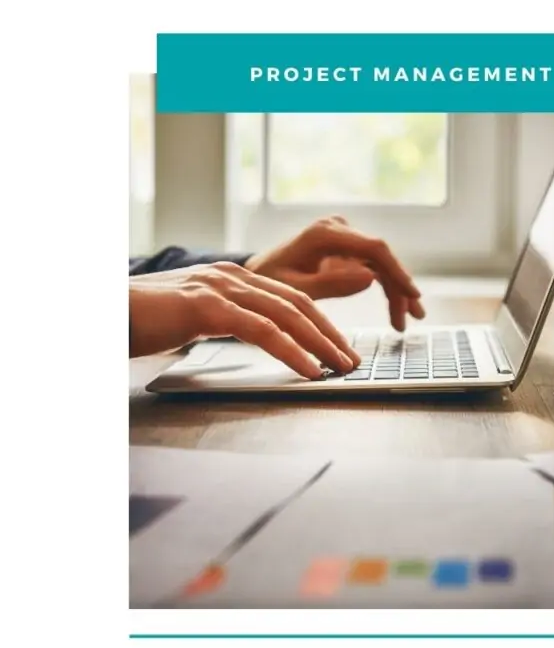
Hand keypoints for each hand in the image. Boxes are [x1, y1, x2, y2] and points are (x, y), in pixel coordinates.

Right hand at [128, 262, 359, 377]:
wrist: (106, 311)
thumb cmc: (143, 319)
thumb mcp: (192, 318)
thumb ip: (223, 321)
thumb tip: (250, 338)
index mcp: (230, 277)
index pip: (289, 298)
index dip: (320, 323)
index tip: (340, 348)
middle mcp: (230, 276)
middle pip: (297, 304)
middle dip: (330, 334)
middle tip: (352, 360)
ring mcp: (219, 288)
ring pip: (287, 315)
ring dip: (321, 344)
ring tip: (341, 368)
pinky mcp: (208, 307)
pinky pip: (262, 330)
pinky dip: (293, 351)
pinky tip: (310, 370)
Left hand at [245, 216, 425, 331]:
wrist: (254, 276)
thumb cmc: (268, 283)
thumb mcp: (295, 290)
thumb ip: (331, 284)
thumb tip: (370, 278)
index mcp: (324, 234)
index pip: (373, 249)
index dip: (397, 272)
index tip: (412, 295)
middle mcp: (337, 230)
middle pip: (381, 257)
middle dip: (399, 288)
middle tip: (412, 318)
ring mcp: (342, 238)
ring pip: (379, 264)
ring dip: (395, 291)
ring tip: (404, 322)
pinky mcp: (343, 250)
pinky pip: (371, 268)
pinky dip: (384, 288)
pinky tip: (394, 310)